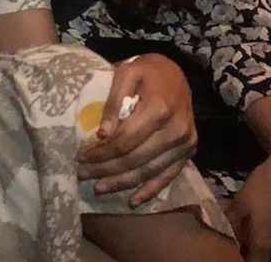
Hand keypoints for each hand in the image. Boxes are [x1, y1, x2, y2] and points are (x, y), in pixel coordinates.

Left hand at [76, 52, 196, 204]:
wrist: (175, 73)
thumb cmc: (146, 70)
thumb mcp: (126, 73)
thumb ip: (114, 101)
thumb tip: (103, 134)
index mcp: (159, 108)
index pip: (126, 140)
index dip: (102, 152)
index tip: (81, 156)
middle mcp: (176, 129)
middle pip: (136, 158)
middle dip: (107, 169)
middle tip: (83, 174)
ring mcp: (185, 143)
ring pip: (150, 171)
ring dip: (123, 183)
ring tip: (100, 187)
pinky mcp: (189, 151)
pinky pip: (168, 176)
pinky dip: (150, 190)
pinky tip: (132, 200)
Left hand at [224, 146, 270, 260]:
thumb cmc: (266, 184)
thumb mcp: (241, 200)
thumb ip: (231, 221)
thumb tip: (225, 235)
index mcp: (263, 243)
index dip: (245, 258)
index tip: (241, 249)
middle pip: (270, 261)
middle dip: (260, 254)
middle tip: (253, 241)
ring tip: (269, 243)